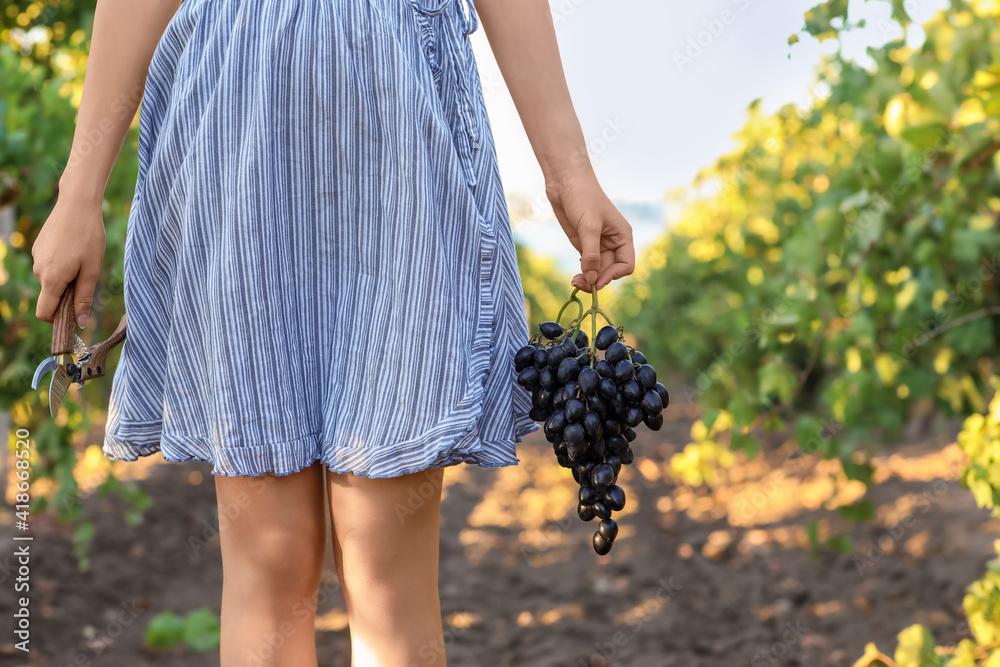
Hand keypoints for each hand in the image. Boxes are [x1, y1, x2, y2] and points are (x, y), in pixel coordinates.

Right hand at [31, 192, 105, 327]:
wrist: (77, 204)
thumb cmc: (89, 237)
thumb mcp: (92, 270)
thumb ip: (84, 298)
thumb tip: (79, 323)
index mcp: (52, 279)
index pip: (44, 312)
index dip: (57, 320)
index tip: (74, 318)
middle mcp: (39, 270)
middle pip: (51, 296)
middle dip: (67, 295)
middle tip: (88, 278)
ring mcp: (36, 257)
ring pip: (51, 280)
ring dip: (66, 278)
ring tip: (83, 259)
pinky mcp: (38, 247)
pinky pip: (50, 265)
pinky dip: (62, 265)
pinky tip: (74, 249)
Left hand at [545, 169, 634, 292]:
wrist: (565, 182)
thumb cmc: (583, 198)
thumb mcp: (589, 227)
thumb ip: (591, 255)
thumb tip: (593, 280)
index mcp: (622, 236)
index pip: (626, 265)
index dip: (613, 275)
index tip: (596, 281)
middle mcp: (613, 243)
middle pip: (610, 271)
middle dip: (597, 280)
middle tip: (579, 284)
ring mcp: (598, 245)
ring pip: (598, 271)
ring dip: (589, 279)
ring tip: (574, 282)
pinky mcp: (584, 244)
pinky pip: (587, 265)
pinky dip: (582, 273)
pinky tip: (575, 276)